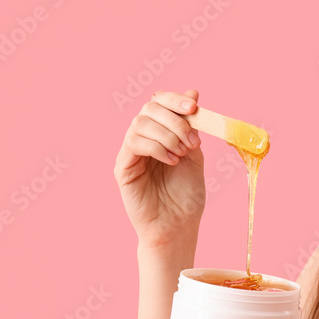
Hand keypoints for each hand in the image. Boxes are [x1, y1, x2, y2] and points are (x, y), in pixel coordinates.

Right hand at [114, 89, 205, 247]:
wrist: (178, 225)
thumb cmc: (186, 194)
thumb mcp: (195, 154)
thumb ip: (192, 127)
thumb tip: (193, 92)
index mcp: (161, 132)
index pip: (160, 103)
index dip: (175, 100)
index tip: (194, 107)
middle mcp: (143, 138)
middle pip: (149, 108)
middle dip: (174, 120)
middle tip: (192, 141)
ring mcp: (131, 152)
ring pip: (140, 123)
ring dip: (166, 134)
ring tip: (181, 154)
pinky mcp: (123, 166)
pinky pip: (133, 143)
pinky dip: (155, 147)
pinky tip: (171, 161)